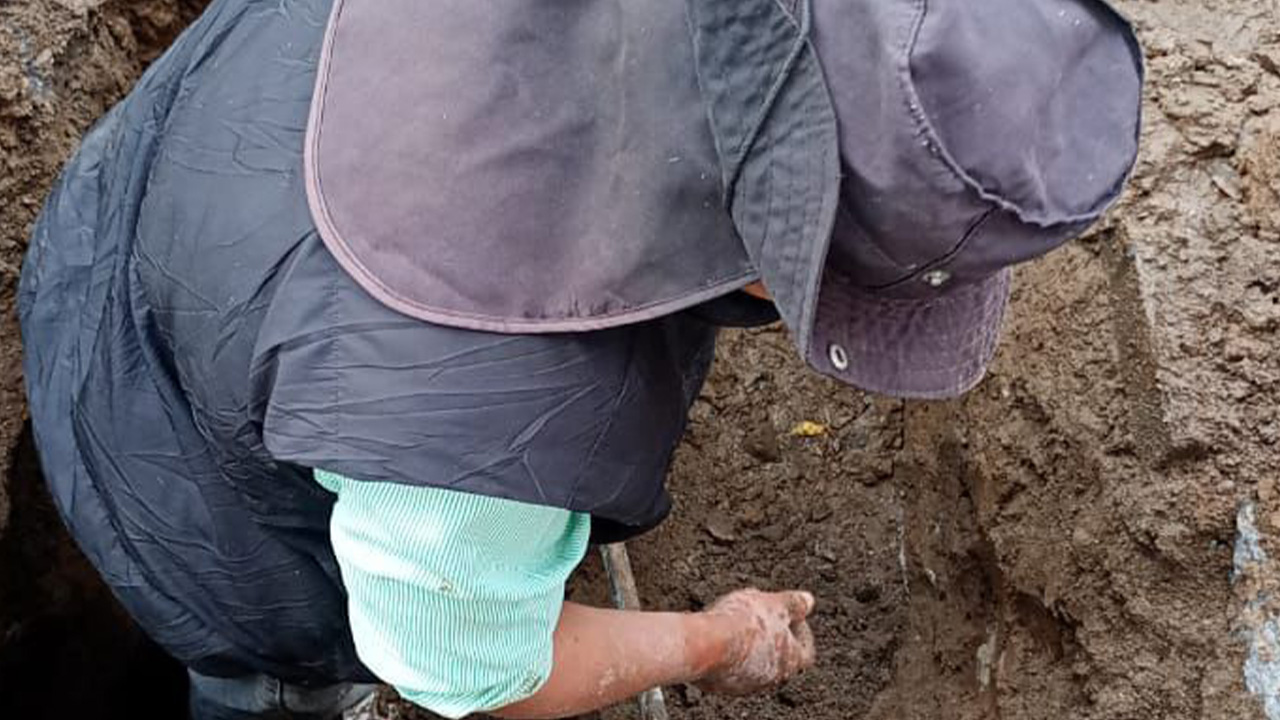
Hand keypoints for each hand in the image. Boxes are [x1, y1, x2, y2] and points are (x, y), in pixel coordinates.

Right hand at [695, 588, 815, 694]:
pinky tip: (719, 634)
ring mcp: (745, 684)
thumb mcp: (775, 604)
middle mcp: (771, 678)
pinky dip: (729, 652)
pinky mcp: (720, 684)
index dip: (801, 631)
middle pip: (779, 657)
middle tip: (761, 615)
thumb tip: (809, 601)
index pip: (806, 651)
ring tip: (736, 621)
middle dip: (772, 636)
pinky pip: (730, 667)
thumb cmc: (744, 624)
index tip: (792, 615)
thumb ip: (794, 603)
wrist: (705, 644)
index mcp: (790, 660)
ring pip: (753, 663)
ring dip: (749, 645)